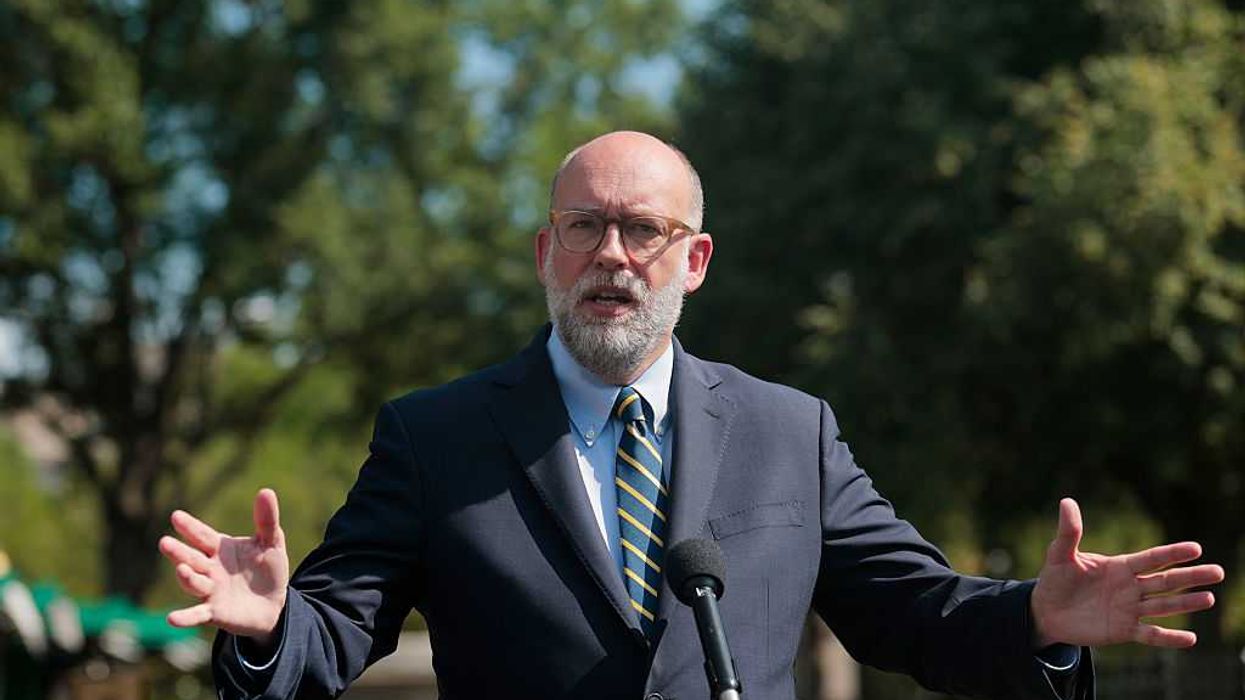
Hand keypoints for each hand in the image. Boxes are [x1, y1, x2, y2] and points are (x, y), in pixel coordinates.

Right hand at [159, 488, 289, 643]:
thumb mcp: (271, 543)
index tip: (176, 516)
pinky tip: (172, 619)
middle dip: (178, 552)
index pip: (202, 536)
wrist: (274, 605)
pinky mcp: (215, 612)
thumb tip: (266, 491)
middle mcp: (210, 569)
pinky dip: (185, 617)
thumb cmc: (268, 571)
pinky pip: (197, 614)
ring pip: (193, 583)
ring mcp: (210, 591)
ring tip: (181, 569)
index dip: (190, 527)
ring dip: (186, 578)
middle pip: (191, 558)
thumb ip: (266, 520)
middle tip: (164, 542)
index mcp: (220, 549)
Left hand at [1030, 498, 1223, 648]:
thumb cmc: (1056, 580)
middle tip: (1218, 572)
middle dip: (1191, 577)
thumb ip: (1069, 532)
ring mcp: (1130, 610)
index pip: (1152, 558)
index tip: (1196, 548)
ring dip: (1186, 603)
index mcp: (1120, 567)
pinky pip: (1151, 635)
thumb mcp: (1060, 555)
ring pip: (1163, 606)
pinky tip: (1191, 639)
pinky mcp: (1123, 631)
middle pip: (1166, 581)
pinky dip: (1170, 638)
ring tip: (1209, 599)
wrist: (1046, 611)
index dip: (1173, 553)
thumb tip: (1067, 502)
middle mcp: (1131, 588)